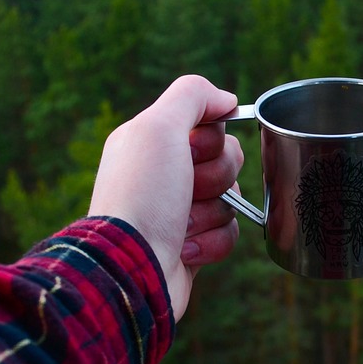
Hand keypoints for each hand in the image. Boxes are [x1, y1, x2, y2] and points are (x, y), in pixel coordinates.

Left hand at [88, 75, 242, 319]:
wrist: (132, 268)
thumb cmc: (142, 195)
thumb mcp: (158, 126)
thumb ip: (192, 95)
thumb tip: (226, 99)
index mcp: (150, 141)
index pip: (208, 123)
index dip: (210, 138)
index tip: (191, 150)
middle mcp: (163, 173)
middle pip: (226, 158)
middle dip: (216, 176)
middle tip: (189, 189)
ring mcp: (177, 211)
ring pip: (230, 197)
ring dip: (211, 212)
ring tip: (181, 226)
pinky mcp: (191, 245)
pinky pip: (228, 232)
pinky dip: (212, 241)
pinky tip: (184, 249)